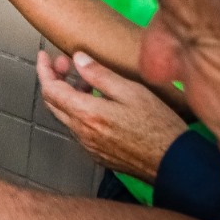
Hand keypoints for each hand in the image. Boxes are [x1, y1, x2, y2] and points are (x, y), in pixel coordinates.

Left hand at [37, 50, 185, 182]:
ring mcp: (88, 146)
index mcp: (87, 114)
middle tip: (67, 64)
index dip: (45, 70)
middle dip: (54, 80)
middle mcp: (82, 132)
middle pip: (53, 103)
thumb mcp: (132, 91)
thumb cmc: (159, 126)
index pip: (50, 89)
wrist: (175, 163)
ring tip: (88, 82)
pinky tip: (98, 103)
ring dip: (69, 96)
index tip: (44, 56)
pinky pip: (78, 129)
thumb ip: (100, 74)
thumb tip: (78, 58)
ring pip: (66, 116)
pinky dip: (79, 111)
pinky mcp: (97, 154)